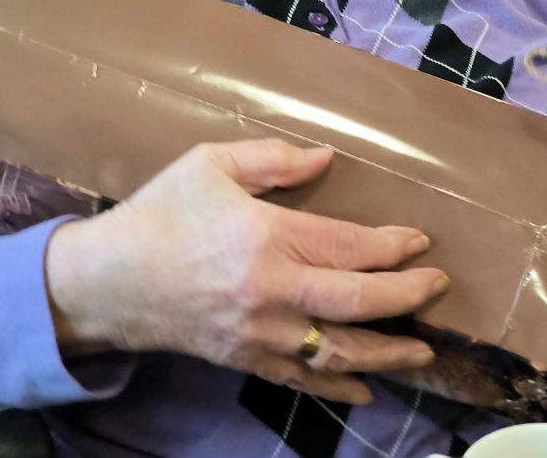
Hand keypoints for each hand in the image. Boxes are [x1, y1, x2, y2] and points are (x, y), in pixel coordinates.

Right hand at [45, 139, 447, 404]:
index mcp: (267, 238)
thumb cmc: (163, 213)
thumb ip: (274, 159)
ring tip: (423, 349)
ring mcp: (259, 334)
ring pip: (338, 352)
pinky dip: (338, 388)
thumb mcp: (212, 164)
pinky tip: (366, 390)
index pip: (348, 246)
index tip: (423, 240)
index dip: (393, 245)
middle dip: (407, 296)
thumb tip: (326, 157)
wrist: (107, 282)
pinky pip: (301, 381)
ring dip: (387, 352)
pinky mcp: (245, 361)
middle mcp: (271, 292)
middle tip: (440, 287)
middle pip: (356, 300)